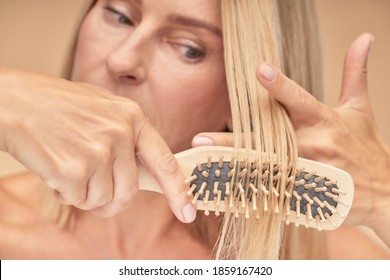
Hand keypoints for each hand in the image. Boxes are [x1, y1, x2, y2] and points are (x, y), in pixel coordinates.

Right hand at [0, 69, 194, 221]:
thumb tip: (144, 170)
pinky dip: (67, 193)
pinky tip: (57, 168)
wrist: (14, 100)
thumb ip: (128, 138)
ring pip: (103, 199)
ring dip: (86, 194)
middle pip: (129, 192)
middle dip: (112, 200)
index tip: (187, 211)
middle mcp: (121, 134)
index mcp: (133, 117)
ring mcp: (99, 151)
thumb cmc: (58, 106)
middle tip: (93, 189)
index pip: (165, 161)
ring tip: (70, 168)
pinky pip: (80, 200)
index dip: (178, 190)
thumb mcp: (104, 110)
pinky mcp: (74, 169)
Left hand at [192, 33, 389, 235]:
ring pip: (263, 172)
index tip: (258, 70)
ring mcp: (307, 174)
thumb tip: (364, 38)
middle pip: (266, 142)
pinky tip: (224, 193)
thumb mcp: (360, 109)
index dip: (279, 86)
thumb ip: (355, 74)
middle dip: (232, 141)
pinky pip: (272, 195)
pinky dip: (249, 194)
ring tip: (202, 166)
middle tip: (199, 139)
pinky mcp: (305, 198)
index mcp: (323, 121)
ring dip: (231, 170)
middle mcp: (312, 146)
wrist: (384, 194)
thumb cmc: (366, 148)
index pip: (298, 100)